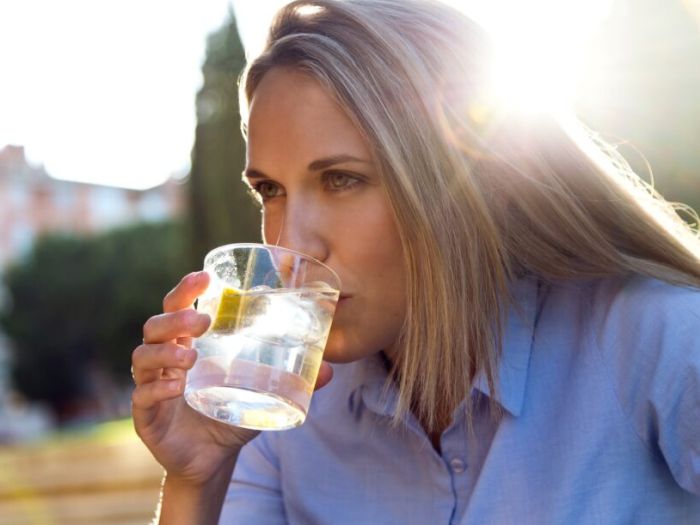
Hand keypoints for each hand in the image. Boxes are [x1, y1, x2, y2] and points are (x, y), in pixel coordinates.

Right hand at [131, 271, 334, 485]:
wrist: (213, 461)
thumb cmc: (232, 416)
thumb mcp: (262, 394)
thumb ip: (292, 380)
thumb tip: (331, 370)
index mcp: (188, 343)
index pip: (177, 307)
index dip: (185, 289)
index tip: (204, 276)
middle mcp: (165, 359)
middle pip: (155, 325)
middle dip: (176, 317)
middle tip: (203, 321)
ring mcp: (151, 385)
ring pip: (143, 356)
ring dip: (166, 351)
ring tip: (191, 356)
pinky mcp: (147, 415)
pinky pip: (142, 395)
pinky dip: (158, 388)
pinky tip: (177, 386)